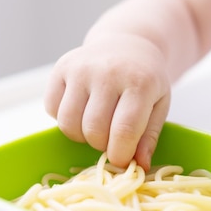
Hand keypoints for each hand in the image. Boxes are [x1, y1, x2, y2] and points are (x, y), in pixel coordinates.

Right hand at [43, 34, 170, 170]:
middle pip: (93, 130)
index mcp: (140, 82)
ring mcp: (81, 68)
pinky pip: (52, 109)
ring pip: (68, 123)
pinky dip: (64, 118)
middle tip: (110, 138)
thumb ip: (149, 137)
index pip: (124, 131)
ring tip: (95, 125)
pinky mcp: (61, 67)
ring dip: (80, 135)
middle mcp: (108, 72)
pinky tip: (81, 109)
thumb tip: (139, 166)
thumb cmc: (145, 79)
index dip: (120, 155)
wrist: (128, 44)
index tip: (121, 161)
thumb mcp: (159, 105)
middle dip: (101, 145)